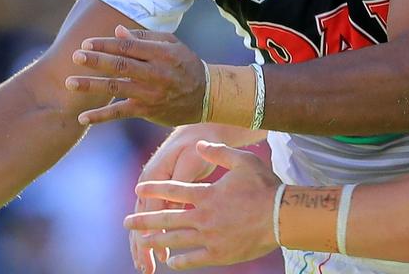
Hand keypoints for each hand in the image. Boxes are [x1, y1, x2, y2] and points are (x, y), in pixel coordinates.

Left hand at [65, 26, 205, 126]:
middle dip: (96, 61)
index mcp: (162, 53)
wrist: (206, 96)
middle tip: (75, 57)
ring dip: (91, 86)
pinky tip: (82, 118)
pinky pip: (120, 113)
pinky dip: (100, 116)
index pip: (129, 46)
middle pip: (121, 66)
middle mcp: (156, 73)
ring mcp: (151, 94)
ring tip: (69, 83)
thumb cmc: (184, 64)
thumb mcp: (171, 44)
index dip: (106, 44)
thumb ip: (144, 37)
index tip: (86, 43)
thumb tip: (117, 31)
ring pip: (117, 88)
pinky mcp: (147, 110)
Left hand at [125, 142, 279, 270]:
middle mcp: (203, 216)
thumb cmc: (264, 186)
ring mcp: (210, 237)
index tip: (137, 191)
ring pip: (176, 240)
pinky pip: (194, 259)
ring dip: (157, 241)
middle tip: (126, 222)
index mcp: (206, 194)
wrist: (282, 216)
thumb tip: (199, 145)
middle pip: (167, 218)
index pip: (173, 191)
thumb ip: (219, 152)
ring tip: (141, 242)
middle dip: (144, 220)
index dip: (154, 190)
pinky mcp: (220, 253)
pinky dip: (181, 261)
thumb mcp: (243, 161)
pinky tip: (171, 262)